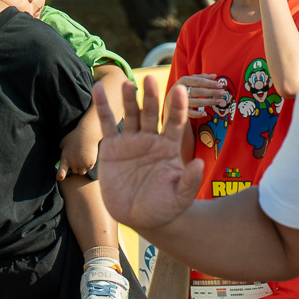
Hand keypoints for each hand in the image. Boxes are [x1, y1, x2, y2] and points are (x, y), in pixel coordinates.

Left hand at [58, 136, 98, 180]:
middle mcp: (73, 164)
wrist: (87, 135)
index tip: (60, 177)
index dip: (60, 176)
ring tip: (83, 160)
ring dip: (82, 168)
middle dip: (75, 167)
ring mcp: (82, 164)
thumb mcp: (64, 142)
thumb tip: (63, 151)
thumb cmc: (74, 136)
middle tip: (77, 160)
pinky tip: (88, 157)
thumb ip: (63, 149)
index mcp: (65, 159)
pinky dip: (88, 165)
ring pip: (82, 172)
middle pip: (74, 171)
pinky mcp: (90, 163)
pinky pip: (88, 168)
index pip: (61, 173)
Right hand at [95, 77, 203, 233]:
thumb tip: (199, 165)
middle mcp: (151, 140)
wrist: (140, 217)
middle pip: (151, 113)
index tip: (180, 91)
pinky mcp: (112, 147)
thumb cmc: (165, 208)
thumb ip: (190, 181)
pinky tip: (98, 89)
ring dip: (129, 99)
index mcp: (169, 147)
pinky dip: (102, 106)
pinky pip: (106, 123)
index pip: (175, 123)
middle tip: (150, 80)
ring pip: (131, 115)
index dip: (177, 107)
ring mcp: (131, 141)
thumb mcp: (180, 197)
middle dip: (151, 97)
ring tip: (127, 85)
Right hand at [175, 73, 228, 113]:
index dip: (209, 83)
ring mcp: (178, 102)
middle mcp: (179, 90)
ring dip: (208, 102)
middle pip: (198, 91)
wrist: (168, 106)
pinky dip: (197, 113)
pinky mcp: (178, 113)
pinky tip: (205, 113)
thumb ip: (201, 78)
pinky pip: (189, 113)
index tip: (220, 85)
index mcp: (183, 80)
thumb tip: (215, 75)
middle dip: (211, 92)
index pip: (198, 81)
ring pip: (195, 102)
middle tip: (223, 93)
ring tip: (219, 101)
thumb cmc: (183, 92)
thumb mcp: (190, 83)